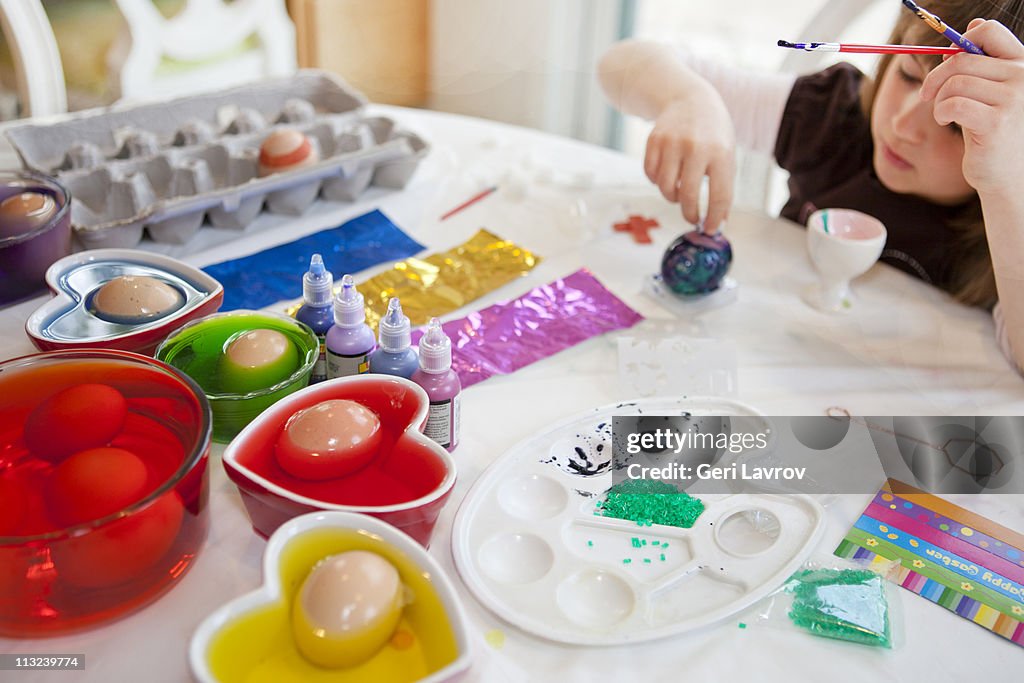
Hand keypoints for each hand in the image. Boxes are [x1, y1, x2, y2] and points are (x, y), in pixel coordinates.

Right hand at [643, 91, 735, 232]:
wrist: (690, 99)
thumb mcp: (726, 154)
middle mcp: (696, 148)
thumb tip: (718, 222)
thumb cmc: (712, 134)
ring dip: (672, 196)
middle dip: (690, 214)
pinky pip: (650, 175)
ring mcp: (672, 143)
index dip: (715, 218)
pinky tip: (667, 174)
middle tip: (692, 218)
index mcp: (721, 153)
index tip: (711, 229)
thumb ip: (723, 186)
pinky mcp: (654, 141)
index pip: (719, 196)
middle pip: (688, 196)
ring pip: (666, 188)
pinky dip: (657, 181)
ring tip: (680, 189)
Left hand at [920, 19, 1023, 197]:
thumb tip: (973, 25)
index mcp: (1023, 66)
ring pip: (955, 83)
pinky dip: (940, 112)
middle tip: (927, 95)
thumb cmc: (995, 134)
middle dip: (936, 77)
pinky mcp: (998, 121)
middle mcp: (1023, 78)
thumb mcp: (990, 93)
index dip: (961, 41)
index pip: (990, 32)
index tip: (946, 61)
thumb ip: (984, 64)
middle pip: (963, 60)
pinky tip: (944, 122)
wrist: (1008, 176)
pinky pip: (953, 104)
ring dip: (938, 99)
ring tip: (942, 114)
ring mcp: (1014, 99)